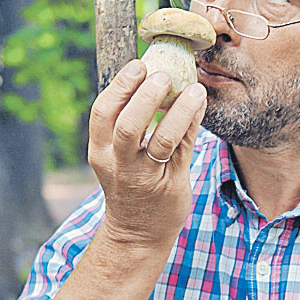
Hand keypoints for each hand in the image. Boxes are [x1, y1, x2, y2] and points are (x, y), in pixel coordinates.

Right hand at [88, 59, 206, 250]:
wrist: (136, 233)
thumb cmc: (128, 185)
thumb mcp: (115, 157)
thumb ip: (125, 123)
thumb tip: (148, 77)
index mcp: (100, 152)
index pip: (102, 113)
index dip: (120, 86)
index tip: (138, 66)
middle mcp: (120, 165)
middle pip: (127, 124)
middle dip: (145, 95)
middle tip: (163, 74)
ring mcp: (146, 177)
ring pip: (161, 139)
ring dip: (178, 110)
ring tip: (193, 88)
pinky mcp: (171, 184)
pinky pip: (184, 149)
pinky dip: (192, 123)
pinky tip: (199, 104)